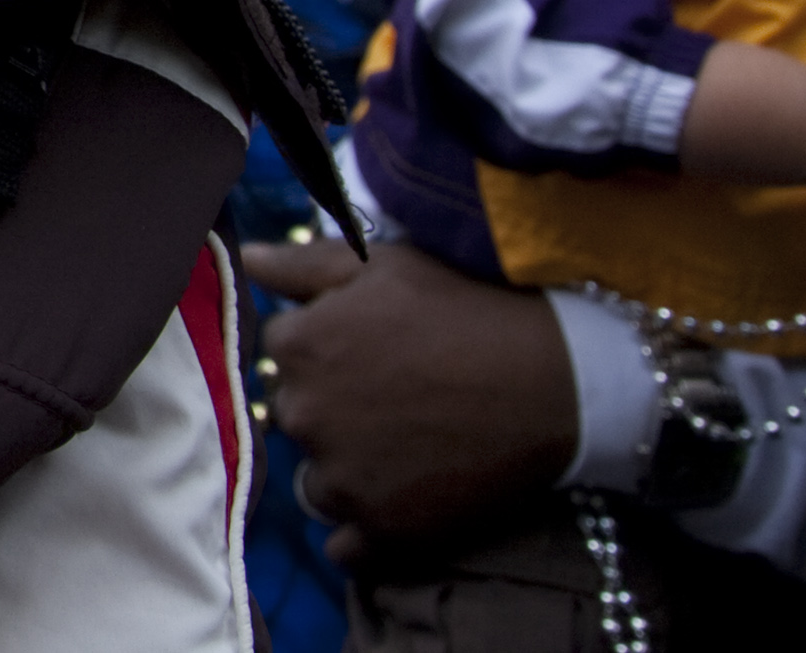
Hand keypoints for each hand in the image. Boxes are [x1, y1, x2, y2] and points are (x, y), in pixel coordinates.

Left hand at [242, 238, 575, 555]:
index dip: (325, 349)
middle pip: (295, 417)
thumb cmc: (468, 312)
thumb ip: (303, 263)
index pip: (282, 352)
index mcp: (297, 347)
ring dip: (344, 471)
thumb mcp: (384, 265)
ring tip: (404, 450)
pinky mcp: (383, 530)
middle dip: (330, 408)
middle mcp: (304, 415)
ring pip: (316, 481)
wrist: (556, 384)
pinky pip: (345, 546)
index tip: (369, 351)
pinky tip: (398, 504)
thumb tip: (249, 259)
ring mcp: (342, 479)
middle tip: (393, 399)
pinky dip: (364, 532)